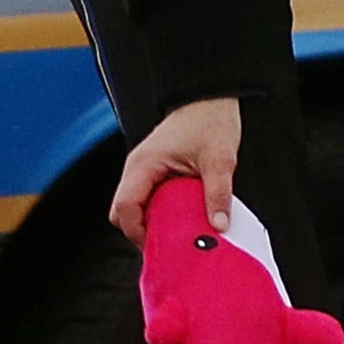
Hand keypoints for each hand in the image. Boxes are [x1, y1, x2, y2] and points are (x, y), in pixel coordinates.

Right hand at [111, 97, 240, 246]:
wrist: (211, 97)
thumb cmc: (210, 119)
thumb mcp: (220, 159)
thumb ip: (218, 193)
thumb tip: (219, 224)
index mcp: (144, 164)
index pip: (124, 209)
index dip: (138, 232)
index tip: (161, 246)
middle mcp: (137, 167)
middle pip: (123, 213)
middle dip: (143, 231)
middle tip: (171, 242)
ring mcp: (144, 169)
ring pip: (136, 207)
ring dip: (154, 221)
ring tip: (180, 231)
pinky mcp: (155, 171)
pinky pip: (148, 198)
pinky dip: (161, 211)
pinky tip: (183, 216)